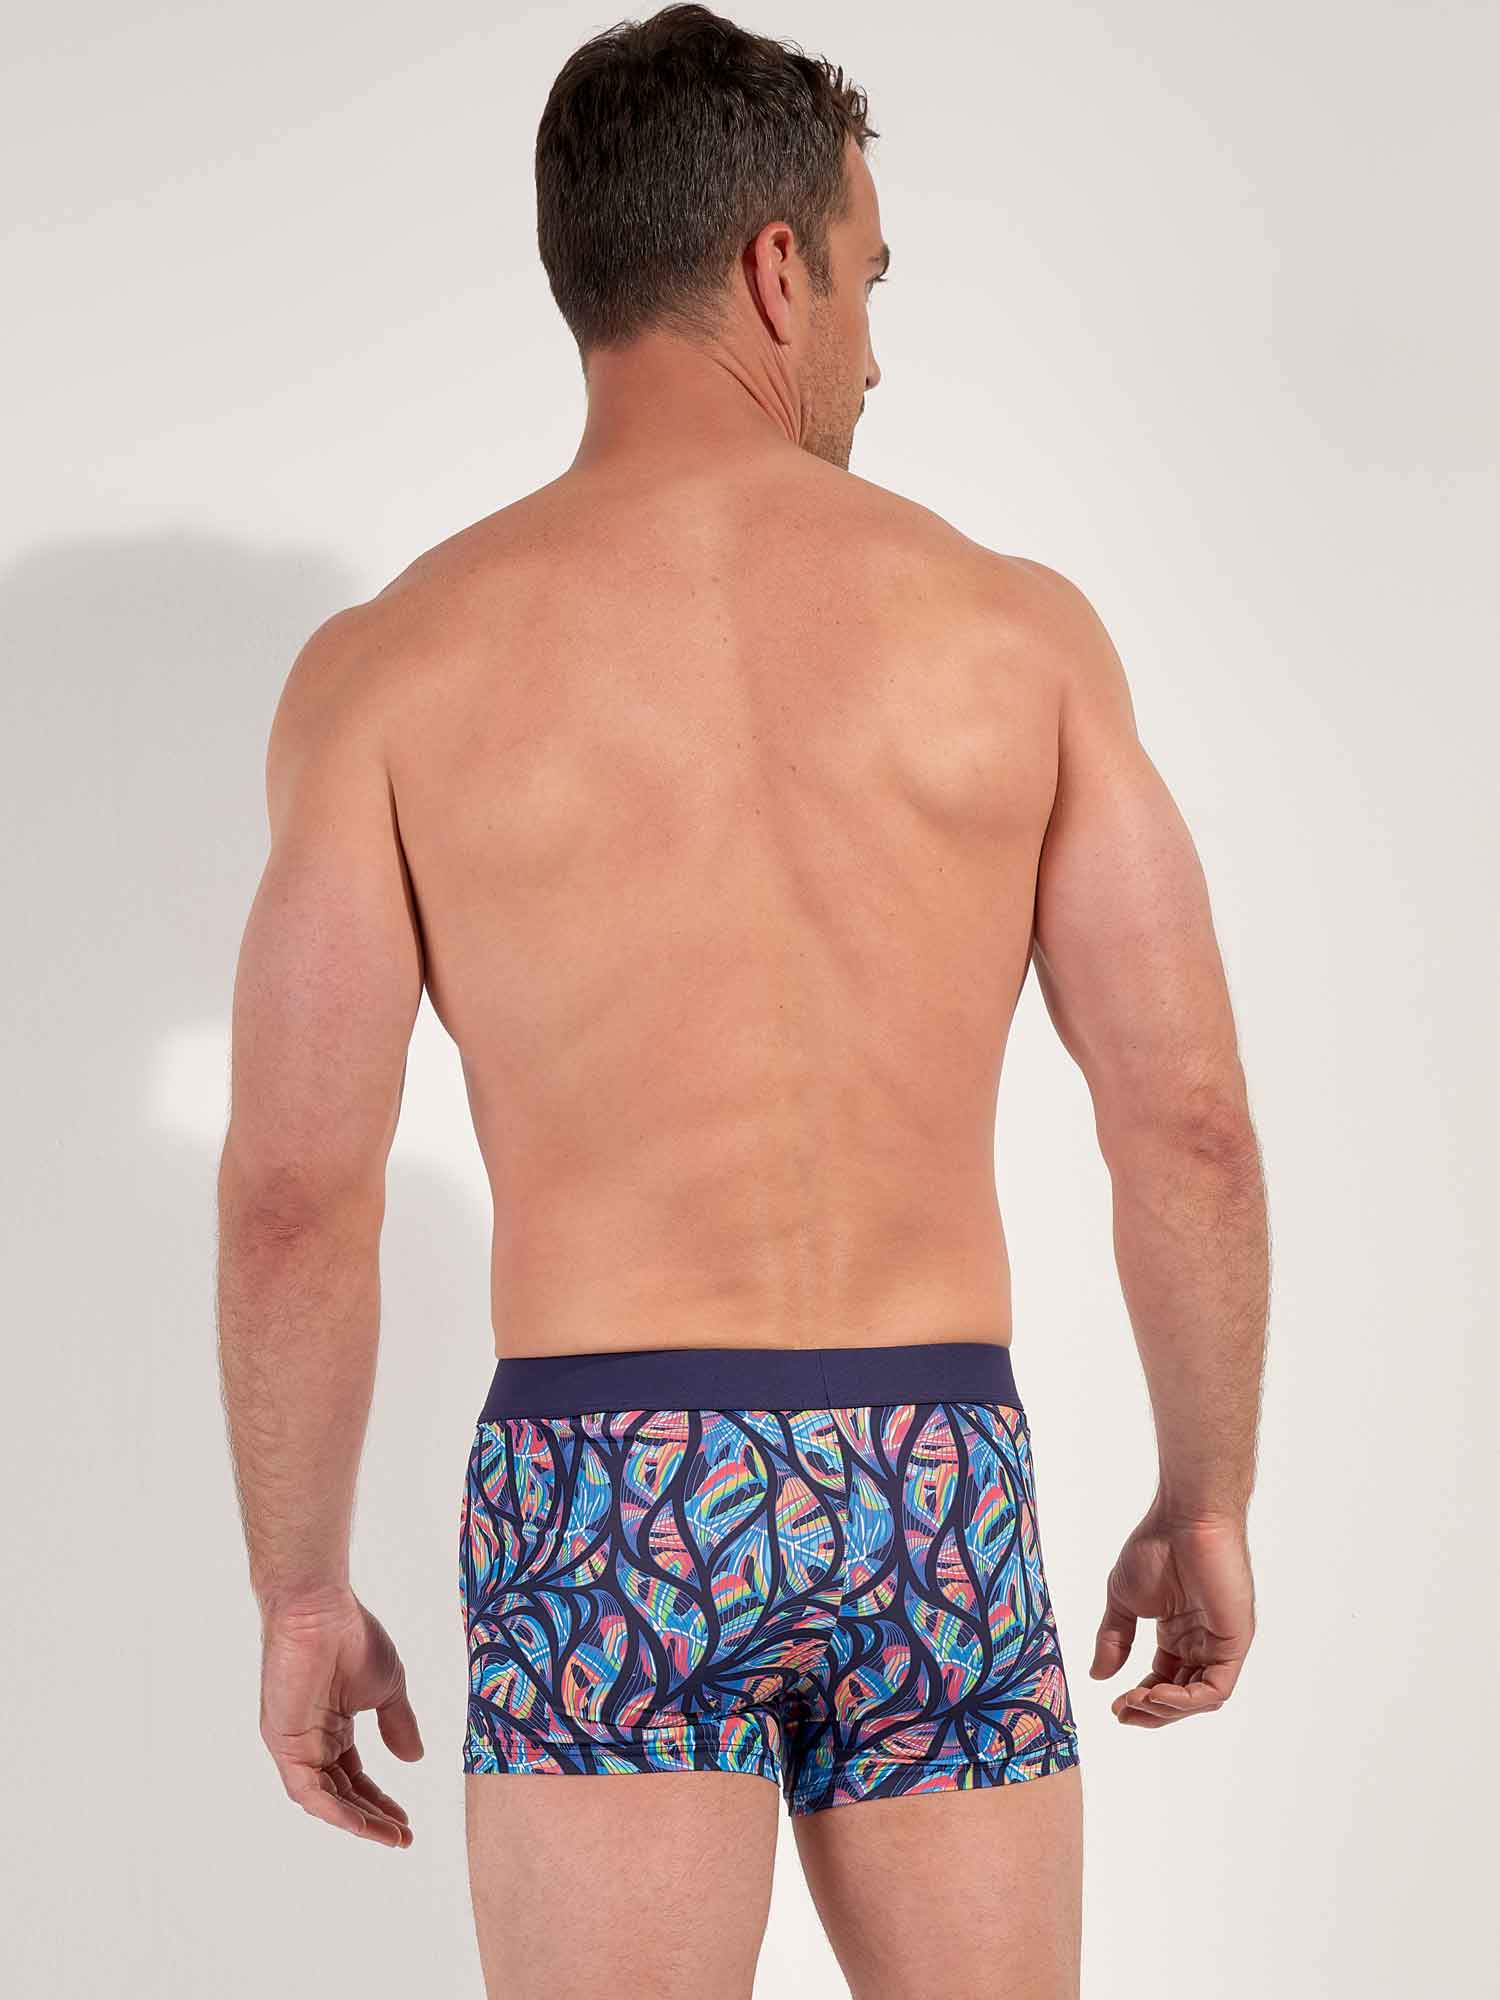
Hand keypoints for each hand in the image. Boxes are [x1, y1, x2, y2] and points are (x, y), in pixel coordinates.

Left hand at [259, 1589, 423, 1845]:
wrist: (320, 1610)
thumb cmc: (352, 1636)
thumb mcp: (388, 1688)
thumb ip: (398, 1725)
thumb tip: (415, 1760)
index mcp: (332, 1726)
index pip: (354, 1776)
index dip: (380, 1800)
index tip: (406, 1821)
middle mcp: (310, 1741)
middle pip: (341, 1793)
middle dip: (373, 1818)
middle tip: (402, 1837)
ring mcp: (294, 1744)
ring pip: (324, 1799)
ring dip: (357, 1821)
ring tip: (390, 1836)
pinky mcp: (282, 1744)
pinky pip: (306, 1790)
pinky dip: (333, 1811)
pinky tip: (362, 1823)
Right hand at [1089, 1506, 1255, 1725]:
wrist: (1185, 1520)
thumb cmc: (1156, 1545)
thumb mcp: (1123, 1599)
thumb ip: (1114, 1639)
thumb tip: (1098, 1676)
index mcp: (1178, 1632)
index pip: (1164, 1680)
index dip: (1141, 1699)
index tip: (1113, 1706)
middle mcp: (1201, 1641)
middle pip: (1182, 1695)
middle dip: (1152, 1711)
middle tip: (1123, 1712)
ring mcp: (1220, 1643)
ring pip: (1200, 1698)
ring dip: (1167, 1709)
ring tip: (1137, 1701)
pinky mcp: (1235, 1642)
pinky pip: (1216, 1687)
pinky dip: (1187, 1699)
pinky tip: (1158, 1693)